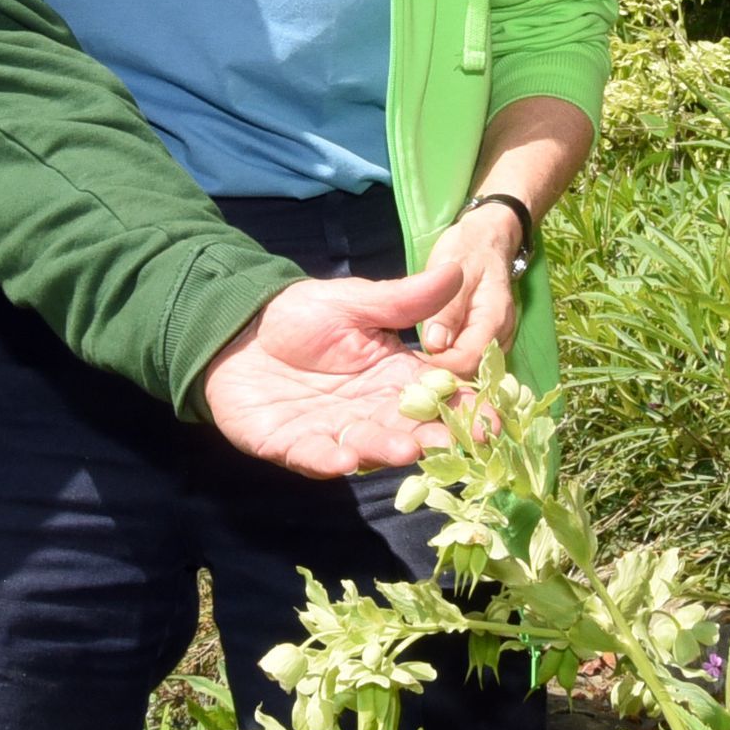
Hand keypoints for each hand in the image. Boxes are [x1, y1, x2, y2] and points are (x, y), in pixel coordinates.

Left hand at [200, 265, 468, 476]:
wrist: (237, 330)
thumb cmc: (300, 316)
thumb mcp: (356, 301)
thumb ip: (404, 299)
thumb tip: (456, 270)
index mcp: (392, 377)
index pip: (438, 396)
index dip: (466, 408)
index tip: (492, 418)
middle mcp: (370, 412)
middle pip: (410, 431)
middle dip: (433, 440)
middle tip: (455, 443)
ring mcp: (332, 433)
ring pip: (367, 448)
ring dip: (385, 452)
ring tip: (405, 449)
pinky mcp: (291, 446)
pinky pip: (312, 457)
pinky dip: (328, 460)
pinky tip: (342, 458)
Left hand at [412, 199, 529, 374]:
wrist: (487, 239)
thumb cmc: (467, 250)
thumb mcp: (454, 267)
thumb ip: (447, 307)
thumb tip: (435, 345)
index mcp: (494, 320)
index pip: (468, 361)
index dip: (438, 368)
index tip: (406, 365)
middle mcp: (499, 339)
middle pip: (469, 372)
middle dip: (438, 376)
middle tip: (402, 370)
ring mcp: (493, 343)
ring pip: (467, 371)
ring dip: (441, 373)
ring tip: (409, 368)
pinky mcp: (482, 344)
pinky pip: (465, 363)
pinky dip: (445, 365)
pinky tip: (424, 361)